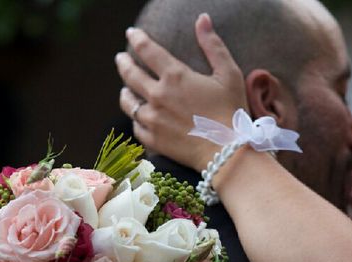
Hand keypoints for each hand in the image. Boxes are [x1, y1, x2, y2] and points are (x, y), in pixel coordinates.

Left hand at [116, 13, 248, 171]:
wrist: (226, 152)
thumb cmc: (231, 112)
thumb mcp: (229, 74)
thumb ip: (213, 45)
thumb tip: (202, 18)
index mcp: (174, 76)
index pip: (147, 50)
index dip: (137, 38)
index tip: (131, 33)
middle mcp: (157, 95)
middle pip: (130, 74)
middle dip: (123, 63)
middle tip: (120, 58)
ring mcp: (152, 119)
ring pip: (128, 102)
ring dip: (125, 93)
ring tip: (125, 90)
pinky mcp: (153, 140)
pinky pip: (136, 126)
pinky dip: (136, 119)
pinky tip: (138, 117)